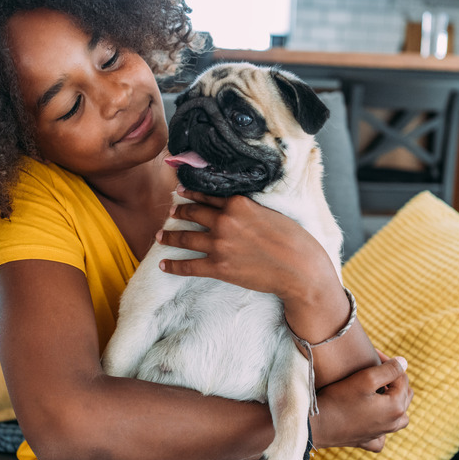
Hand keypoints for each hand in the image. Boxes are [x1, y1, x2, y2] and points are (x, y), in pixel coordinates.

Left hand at [156, 186, 335, 302]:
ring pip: (185, 237)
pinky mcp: (218, 267)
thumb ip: (248, 209)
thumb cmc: (292, 239)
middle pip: (193, 213)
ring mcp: (219, 244)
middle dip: (179, 212)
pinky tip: (164, 264)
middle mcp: (224, 220)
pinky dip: (174, 265)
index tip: (180, 191)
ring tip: (160, 236)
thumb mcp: (269, 212)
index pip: (208, 195)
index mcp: (238, 203)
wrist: (298, 268)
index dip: (191, 193)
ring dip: (170, 236)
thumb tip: (235, 209)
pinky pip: (189, 265)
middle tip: (170, 212)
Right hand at [311, 350, 412, 451]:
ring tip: (378, 389)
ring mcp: (380, 434)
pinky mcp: (367, 441)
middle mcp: (393, 424)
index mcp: (396, 407)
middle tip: (376, 367)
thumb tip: (404, 362)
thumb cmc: (340, 399)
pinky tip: (373, 417)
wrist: (317, 425)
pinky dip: (382, 424)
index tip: (373, 353)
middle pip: (404, 395)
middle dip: (393, 379)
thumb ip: (389, 369)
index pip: (402, 377)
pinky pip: (382, 435)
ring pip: (399, 416)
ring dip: (393, 400)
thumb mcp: (365, 379)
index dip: (389, 362)